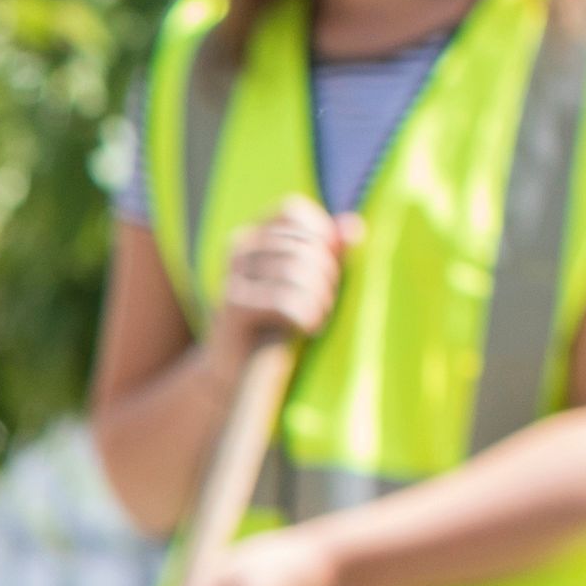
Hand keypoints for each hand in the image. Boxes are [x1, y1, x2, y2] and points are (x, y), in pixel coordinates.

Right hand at [215, 205, 349, 347]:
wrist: (238, 374)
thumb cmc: (278, 324)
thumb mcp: (307, 283)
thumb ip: (330, 251)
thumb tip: (354, 226)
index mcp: (251, 237)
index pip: (293, 211)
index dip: (320, 235)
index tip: (326, 270)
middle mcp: (236, 250)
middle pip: (302, 244)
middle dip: (327, 275)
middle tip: (324, 304)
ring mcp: (231, 278)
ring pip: (297, 270)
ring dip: (320, 299)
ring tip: (317, 318)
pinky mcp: (233, 308)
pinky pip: (285, 301)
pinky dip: (306, 317)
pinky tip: (306, 330)